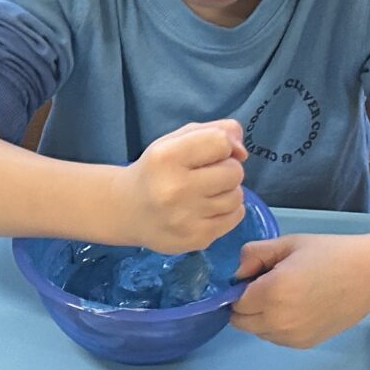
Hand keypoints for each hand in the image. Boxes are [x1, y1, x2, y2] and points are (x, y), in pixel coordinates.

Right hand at [122, 120, 247, 251]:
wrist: (127, 211)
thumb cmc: (155, 171)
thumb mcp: (174, 140)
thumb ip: (213, 131)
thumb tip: (242, 152)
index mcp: (166, 157)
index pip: (221, 141)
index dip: (222, 145)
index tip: (210, 154)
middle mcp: (175, 189)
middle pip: (234, 172)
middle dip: (226, 171)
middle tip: (206, 176)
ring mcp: (186, 218)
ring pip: (237, 197)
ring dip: (227, 192)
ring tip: (205, 194)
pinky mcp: (196, 239)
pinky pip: (235, 218)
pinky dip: (227, 211)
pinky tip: (207, 210)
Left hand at [228, 231, 369, 347]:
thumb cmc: (330, 253)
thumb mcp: (288, 243)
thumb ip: (253, 255)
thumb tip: (236, 274)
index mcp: (271, 293)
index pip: (234, 302)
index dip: (240, 289)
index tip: (255, 277)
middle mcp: (277, 320)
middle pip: (241, 321)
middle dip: (247, 305)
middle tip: (269, 286)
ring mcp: (291, 336)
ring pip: (257, 331)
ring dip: (261, 317)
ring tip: (288, 296)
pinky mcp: (303, 344)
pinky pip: (276, 338)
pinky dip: (278, 326)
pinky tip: (299, 307)